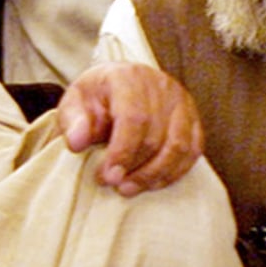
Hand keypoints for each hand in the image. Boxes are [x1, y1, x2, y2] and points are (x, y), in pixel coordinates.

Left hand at [55, 63, 203, 194]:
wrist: (117, 86)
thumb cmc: (95, 98)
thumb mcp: (74, 103)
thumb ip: (72, 121)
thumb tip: (77, 143)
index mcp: (128, 77)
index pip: (133, 118)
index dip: (122, 152)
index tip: (108, 177)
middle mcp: (161, 85)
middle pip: (156, 135)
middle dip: (135, 167)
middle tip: (112, 183)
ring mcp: (181, 101)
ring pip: (178, 146)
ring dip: (154, 174)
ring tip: (128, 188)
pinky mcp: (193, 118)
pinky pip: (192, 151)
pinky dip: (173, 172)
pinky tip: (152, 183)